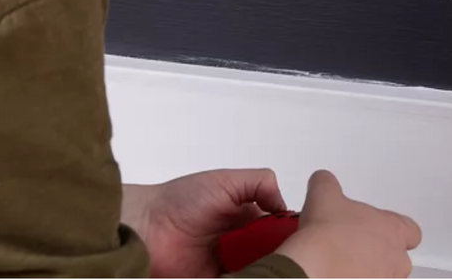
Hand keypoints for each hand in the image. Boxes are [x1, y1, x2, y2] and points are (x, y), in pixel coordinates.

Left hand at [121, 168, 286, 277]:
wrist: (147, 227)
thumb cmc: (180, 201)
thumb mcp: (224, 181)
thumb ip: (258, 183)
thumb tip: (284, 203)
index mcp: (248, 220)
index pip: (281, 233)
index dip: (292, 237)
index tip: (303, 241)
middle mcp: (243, 247)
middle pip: (276, 258)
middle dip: (282, 259)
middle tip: (287, 262)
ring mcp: (232, 269)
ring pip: (261, 274)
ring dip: (266, 272)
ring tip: (269, 270)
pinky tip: (250, 278)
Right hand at [276, 170, 420, 277]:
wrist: (316, 270)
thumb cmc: (327, 235)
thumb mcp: (323, 192)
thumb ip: (328, 183)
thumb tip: (324, 182)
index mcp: (392, 230)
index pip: (411, 230)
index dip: (394, 228)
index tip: (377, 225)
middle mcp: (396, 260)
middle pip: (396, 256)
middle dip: (376, 251)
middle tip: (351, 243)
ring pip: (382, 275)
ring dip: (366, 269)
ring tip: (339, 261)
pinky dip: (352, 278)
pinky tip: (334, 273)